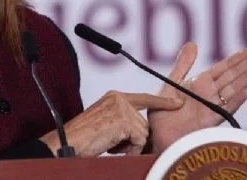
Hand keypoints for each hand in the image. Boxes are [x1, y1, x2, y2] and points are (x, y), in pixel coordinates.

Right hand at [40, 91, 182, 156]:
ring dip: (129, 145)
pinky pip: (139, 140)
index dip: (161, 102)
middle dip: (134, 139)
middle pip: (143, 123)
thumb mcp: (104, 123)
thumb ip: (121, 119)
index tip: (177, 103)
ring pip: (142, 133)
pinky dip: (129, 149)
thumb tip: (139, 130)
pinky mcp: (124, 119)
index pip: (143, 98)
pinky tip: (112, 147)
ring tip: (110, 145)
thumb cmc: (83, 138)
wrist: (68, 142)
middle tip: (113, 145)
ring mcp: (122, 107)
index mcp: (114, 96)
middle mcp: (119, 98)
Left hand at [148, 44, 246, 152]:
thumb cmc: (162, 113)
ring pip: (233, 89)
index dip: (241, 58)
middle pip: (234, 76)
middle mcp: (210, 94)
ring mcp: (211, 107)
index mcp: (202, 84)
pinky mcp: (207, 121)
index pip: (226, 67)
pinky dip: (236, 100)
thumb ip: (183, 65)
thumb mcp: (172, 83)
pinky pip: (224, 109)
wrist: (154, 135)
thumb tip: (193, 43)